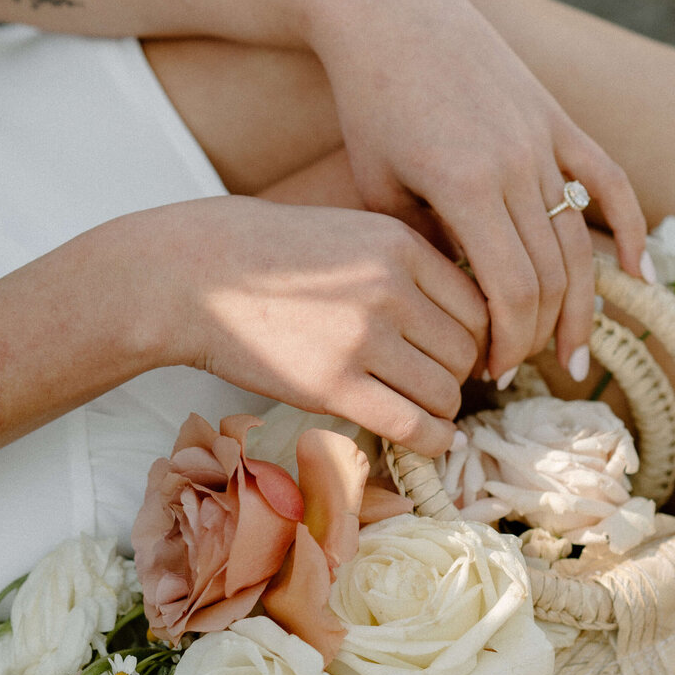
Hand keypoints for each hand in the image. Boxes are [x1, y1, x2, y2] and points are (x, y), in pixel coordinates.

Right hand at [134, 196, 487, 455]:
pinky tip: (430, 440)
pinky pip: (412, 425)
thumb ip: (409, 266)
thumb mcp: (354, 234)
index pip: (477, 306)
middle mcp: (389, 288)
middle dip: (457, 375)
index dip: (476, 338)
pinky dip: (432, 440)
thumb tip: (469, 318)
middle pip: (465, 352)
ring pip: (444, 392)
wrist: (197, 275)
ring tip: (420, 408)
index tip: (459, 355)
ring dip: (440, 409)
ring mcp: (362, 338)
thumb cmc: (273, 257)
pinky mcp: (333, 385)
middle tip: (433, 383)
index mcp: (401, 246)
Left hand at [304, 0, 645, 380]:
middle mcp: (517, 163)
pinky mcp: (556, 116)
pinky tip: (639, 275)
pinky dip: (629, 230)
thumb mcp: (379, 186)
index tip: (492, 372)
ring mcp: (544, 137)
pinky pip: (609, 181)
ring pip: (579, 240)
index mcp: (468, 186)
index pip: (511, 291)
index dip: (509, 342)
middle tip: (519, 372)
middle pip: (551, 275)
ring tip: (572, 353)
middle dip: (537, 335)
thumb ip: (427, 245)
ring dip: (580, 304)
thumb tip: (467, 303)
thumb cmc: (367, 101)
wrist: (388, 9)